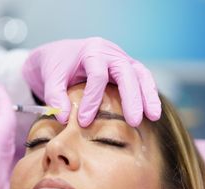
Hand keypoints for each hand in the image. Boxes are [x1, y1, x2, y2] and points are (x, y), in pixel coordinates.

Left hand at [22, 37, 160, 126]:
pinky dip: (148, 94)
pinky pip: (142, 79)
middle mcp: (110, 52)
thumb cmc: (57, 67)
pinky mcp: (128, 67)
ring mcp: (122, 58)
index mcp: (92, 51)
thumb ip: (54, 97)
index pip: (97, 76)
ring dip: (149, 95)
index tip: (84, 122)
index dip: (92, 100)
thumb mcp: (50, 80)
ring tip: (153, 117)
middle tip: (134, 121)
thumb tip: (64, 118)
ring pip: (141, 74)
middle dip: (132, 98)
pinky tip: (152, 112)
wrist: (61, 54)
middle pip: (127, 73)